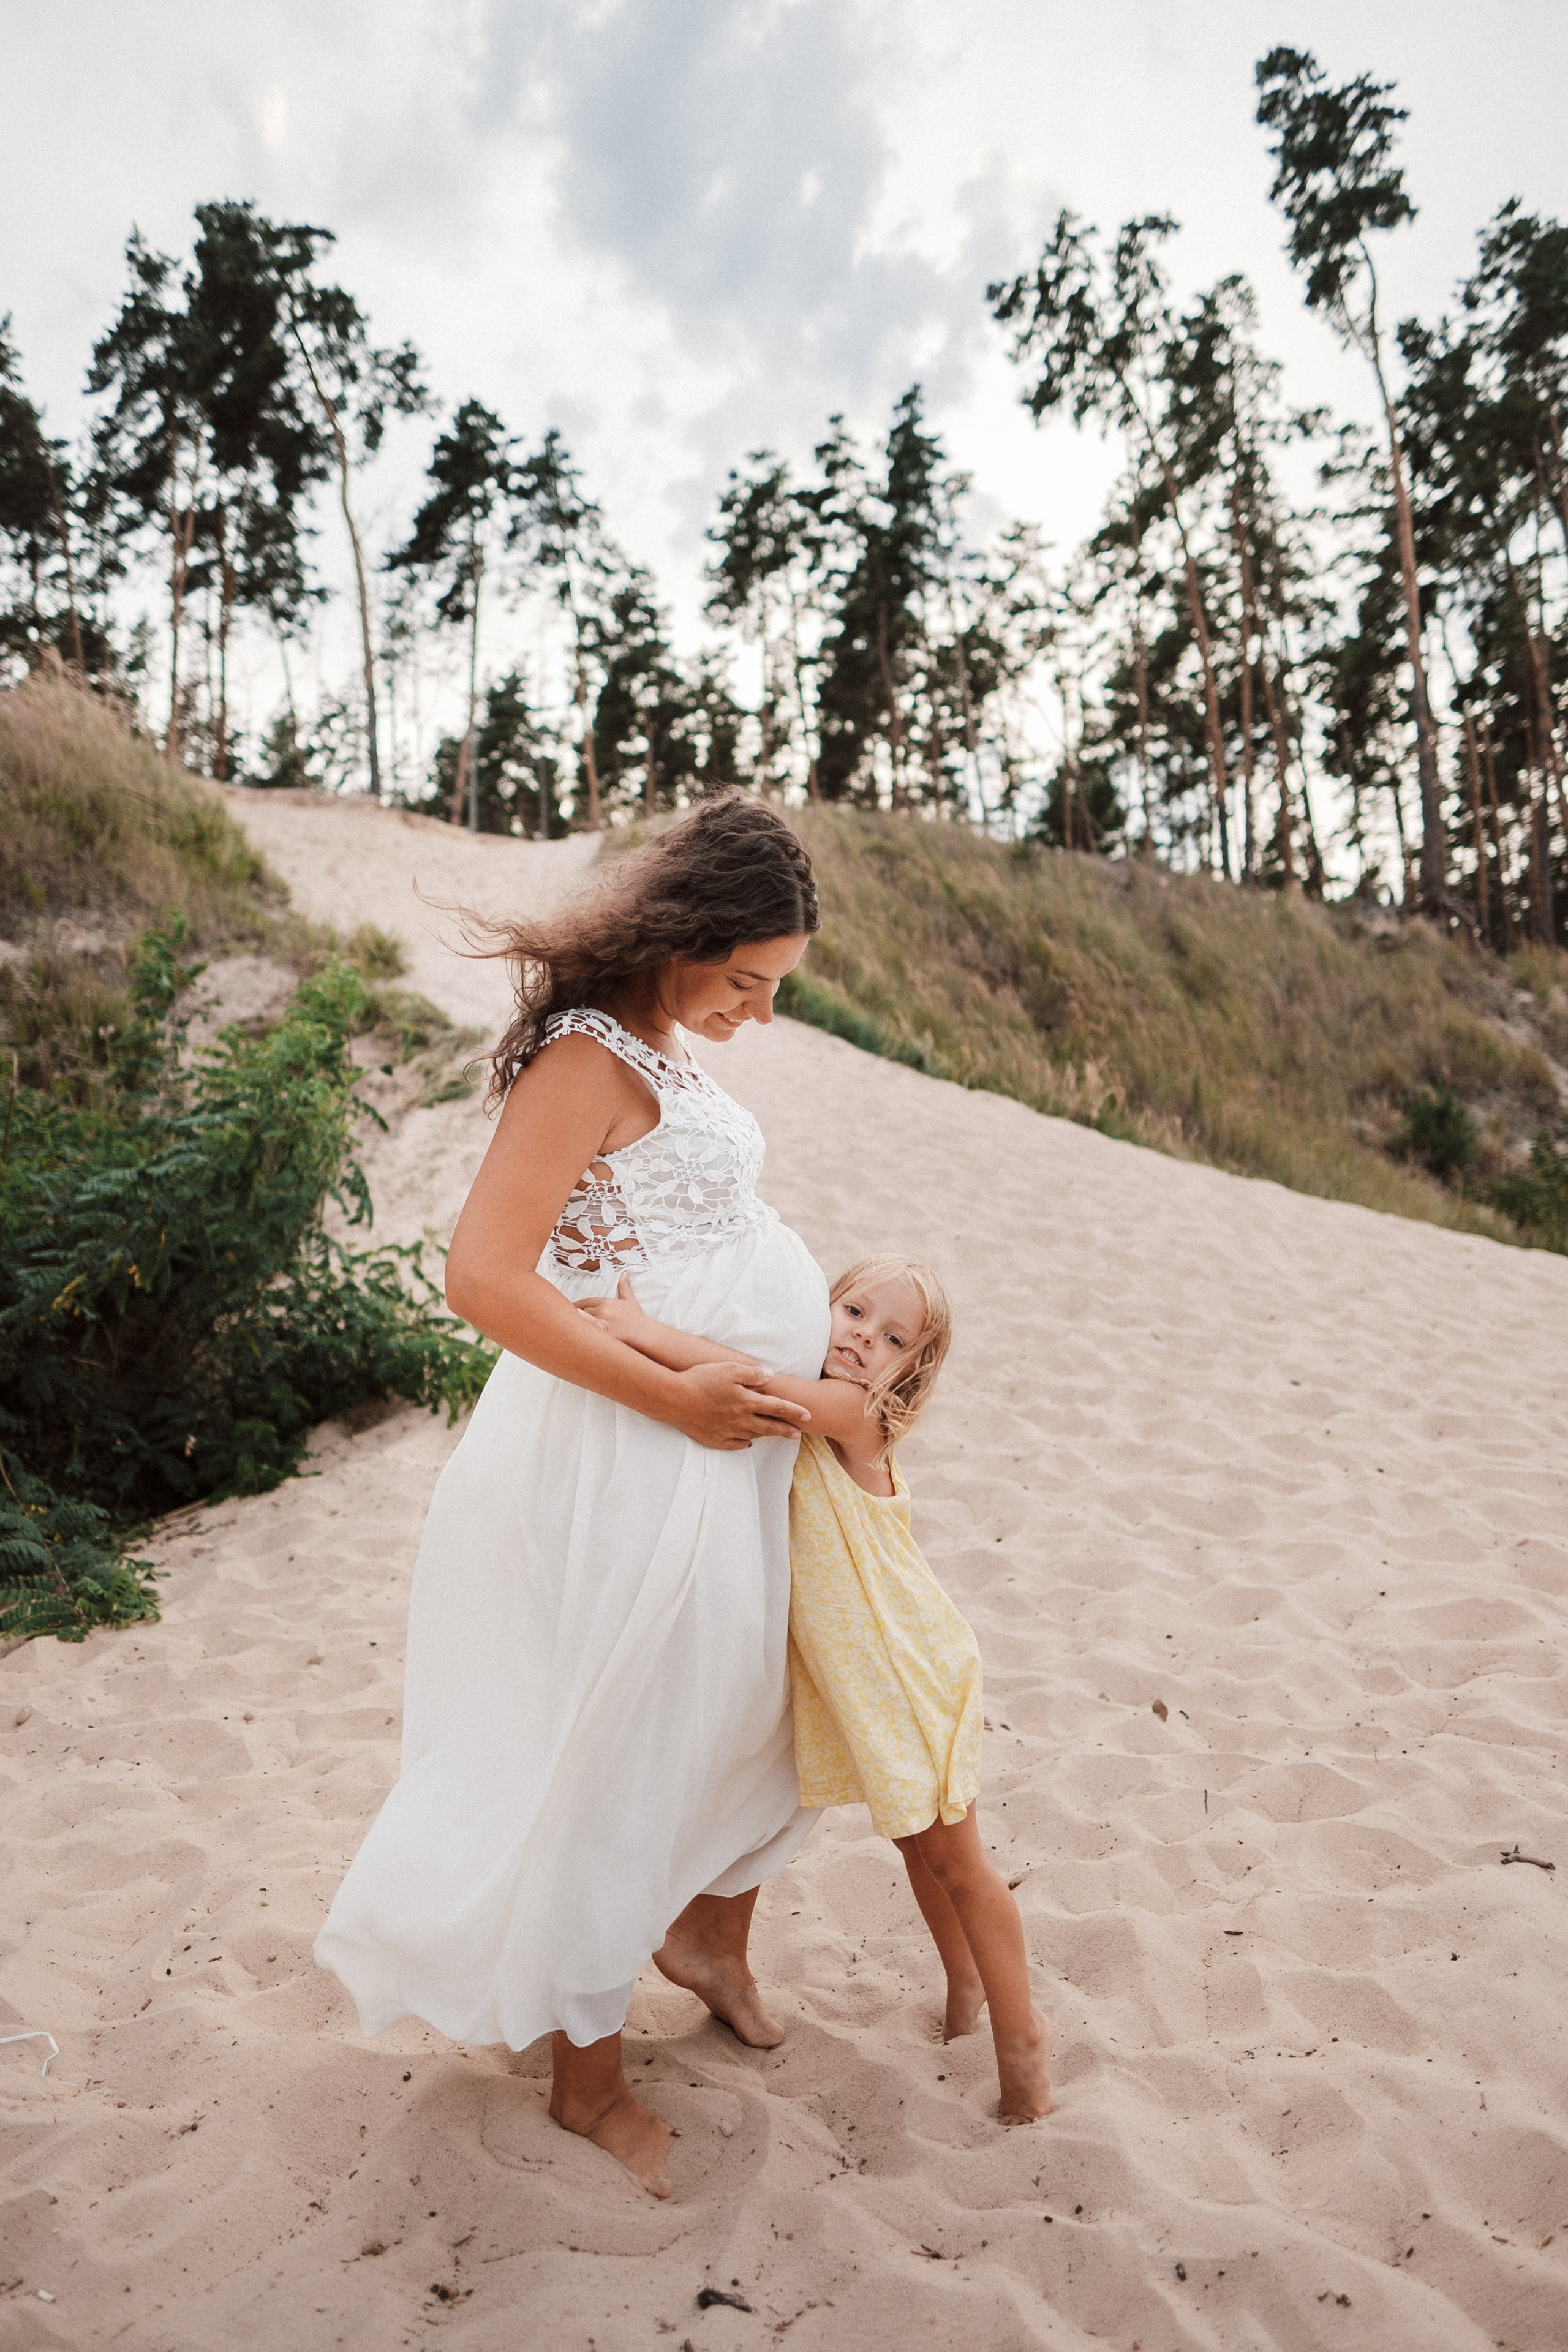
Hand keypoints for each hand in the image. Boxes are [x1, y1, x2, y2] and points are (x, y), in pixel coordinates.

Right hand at [668, 1362, 811, 1451]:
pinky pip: (735, 1444)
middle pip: (769, 1427)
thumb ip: (752, 1373)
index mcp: (747, 1401)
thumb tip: (770, 1376)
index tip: (807, 1415)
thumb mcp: (729, 1368)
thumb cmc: (701, 1379)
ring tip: (776, 1435)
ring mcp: (727, 1432)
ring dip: (767, 1435)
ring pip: (753, 1435)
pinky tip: (747, 1442)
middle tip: (798, 1433)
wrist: (673, 1399)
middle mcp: (740, 1419)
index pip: (777, 1407)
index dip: (794, 1412)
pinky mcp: (714, 1439)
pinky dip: (744, 1443)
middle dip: (786, 1430)